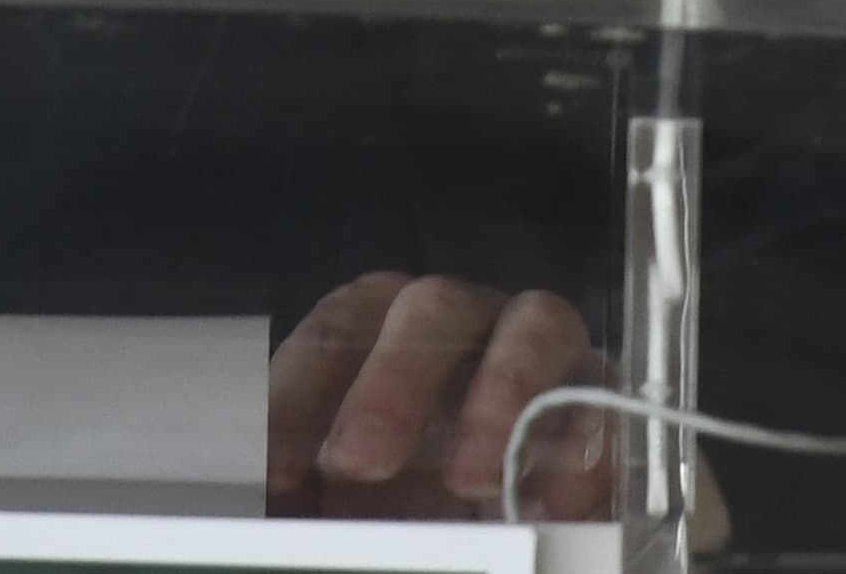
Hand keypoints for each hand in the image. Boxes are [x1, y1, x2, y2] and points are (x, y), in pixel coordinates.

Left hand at [267, 271, 615, 520]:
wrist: (506, 536)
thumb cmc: (405, 512)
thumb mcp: (340, 513)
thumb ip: (296, 508)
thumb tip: (235, 516)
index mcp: (385, 337)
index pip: (339, 327)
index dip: (301, 391)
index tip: (272, 471)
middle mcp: (467, 329)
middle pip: (429, 308)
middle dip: (391, 382)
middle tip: (358, 463)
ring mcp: (547, 358)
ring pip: (533, 324)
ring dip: (498, 394)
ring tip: (469, 480)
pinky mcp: (610, 409)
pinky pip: (605, 401)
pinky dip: (578, 448)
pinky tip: (544, 506)